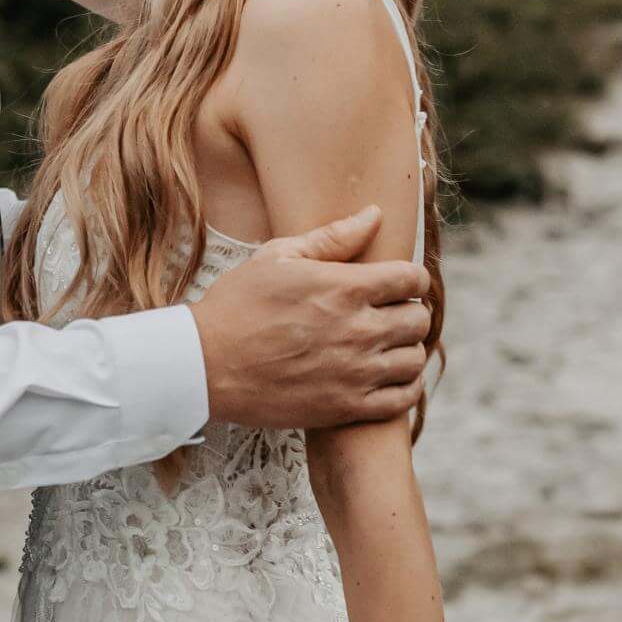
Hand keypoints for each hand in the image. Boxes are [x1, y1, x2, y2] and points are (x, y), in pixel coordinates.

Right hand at [191, 206, 430, 430]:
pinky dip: (405, 387)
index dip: (412, 279)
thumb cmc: (236, 306)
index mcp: (344, 288)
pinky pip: (401, 400)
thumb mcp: (278, 257)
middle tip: (390, 314)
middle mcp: (357, 330)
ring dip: (406, 349)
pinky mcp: (344, 407)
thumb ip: (333, 237)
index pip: (411, 279)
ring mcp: (354, 372)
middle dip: (410, 312)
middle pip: (418, 320)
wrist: (203, 365)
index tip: (399, 284)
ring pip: (413, 359)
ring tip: (388, 346)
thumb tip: (374, 214)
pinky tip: (389, 378)